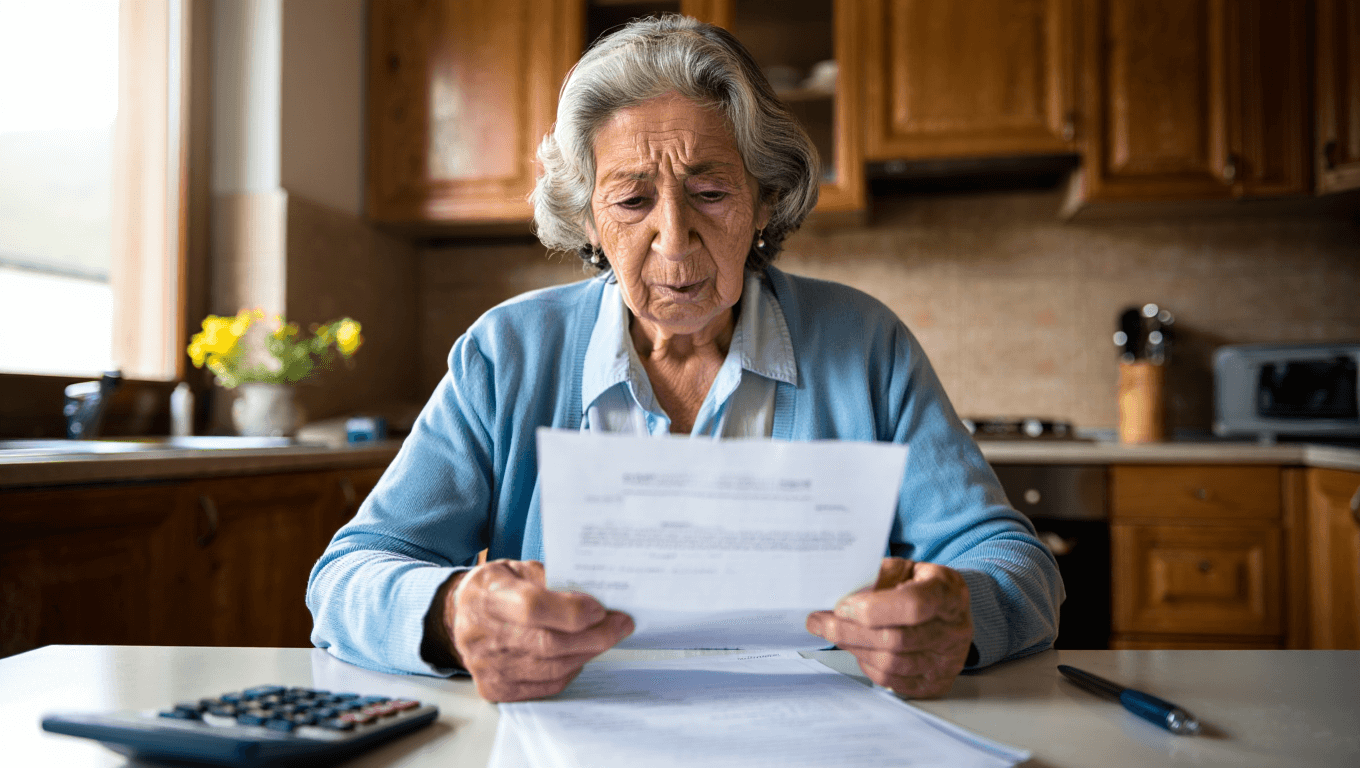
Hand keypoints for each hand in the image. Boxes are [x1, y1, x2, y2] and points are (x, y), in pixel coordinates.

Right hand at [432, 559, 633, 701]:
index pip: (533, 608)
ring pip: (552, 667)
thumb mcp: (516, 568)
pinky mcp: (495, 689)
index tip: (601, 608)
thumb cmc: (495, 589)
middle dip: (594, 635)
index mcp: (487, 596)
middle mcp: (482, 635)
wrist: (459, 616)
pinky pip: (545, 685)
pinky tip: (581, 654)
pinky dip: (570, 670)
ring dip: (587, 653)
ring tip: (607, 637)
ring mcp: (488, 666)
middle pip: (548, 643)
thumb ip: (549, 579)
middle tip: (620, 625)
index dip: (572, 611)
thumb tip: (592, 595)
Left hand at [806, 558, 971, 697]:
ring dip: (853, 648)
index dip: (873, 609)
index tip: (841, 606)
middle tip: (820, 622)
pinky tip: (856, 648)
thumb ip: (878, 576)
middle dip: (849, 631)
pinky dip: (867, 664)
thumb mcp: (906, 568)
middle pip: (895, 640)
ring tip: (832, 633)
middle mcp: (953, 631)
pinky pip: (892, 680)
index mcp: (948, 593)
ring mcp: (947, 661)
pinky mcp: (935, 683)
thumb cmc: (922, 586)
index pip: (913, 605)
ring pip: (890, 663)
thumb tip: (840, 591)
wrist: (949, 612)